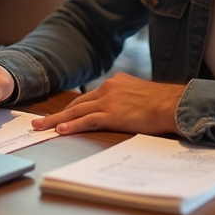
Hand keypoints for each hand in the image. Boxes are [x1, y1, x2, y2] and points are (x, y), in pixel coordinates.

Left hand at [30, 73, 184, 135]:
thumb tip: (126, 108)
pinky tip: (60, 130)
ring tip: (40, 128)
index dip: (73, 107)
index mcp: (116, 83)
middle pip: (77, 104)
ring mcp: (109, 101)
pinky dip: (72, 126)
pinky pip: (87, 121)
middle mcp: (109, 89)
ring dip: (56, 121)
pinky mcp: (112, 114)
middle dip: (58, 114)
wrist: (174, 103)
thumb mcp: (142, 94)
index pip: (89, 97)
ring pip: (76, 112)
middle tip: (39, 122)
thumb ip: (128, 98)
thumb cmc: (164, 103)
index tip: (62, 114)